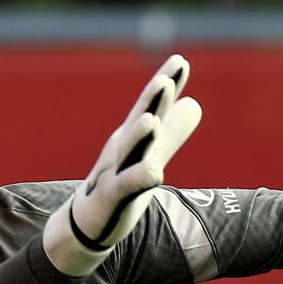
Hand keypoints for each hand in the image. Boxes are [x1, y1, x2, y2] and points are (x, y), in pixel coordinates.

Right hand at [44, 55, 202, 275]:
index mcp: (134, 137)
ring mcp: (114, 172)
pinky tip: (155, 172)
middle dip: (151, 101)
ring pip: (128, 152)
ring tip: (152, 120)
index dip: (166, 84)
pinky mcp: (110, 198)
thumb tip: (194, 102)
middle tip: (165, 80)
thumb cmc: (120, 183)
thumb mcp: (150, 153)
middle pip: (138, 120)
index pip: (152, 106)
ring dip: (138, 136)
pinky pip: (125, 187)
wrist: (88, 222)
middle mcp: (122, 149)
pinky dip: (138, 178)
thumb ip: (173, 130)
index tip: (181, 61)